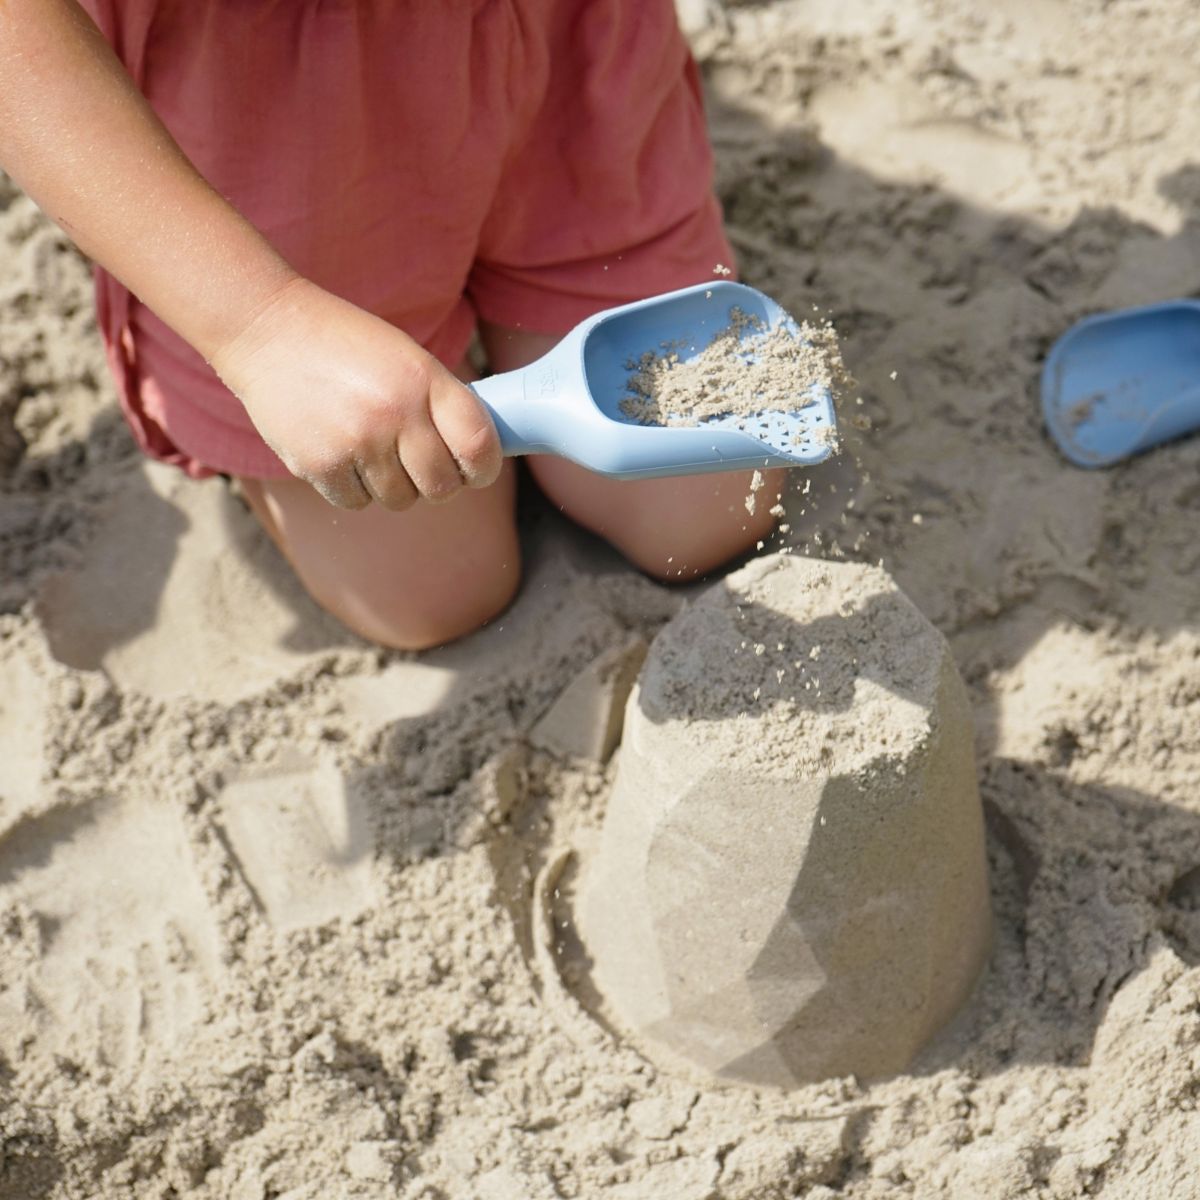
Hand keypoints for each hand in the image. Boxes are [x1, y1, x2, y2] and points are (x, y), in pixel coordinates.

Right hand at [209, 276, 502, 509]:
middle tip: (420, 466)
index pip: (478, 445)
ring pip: (400, 499)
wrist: (267, 330)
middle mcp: (395, 412)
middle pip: (442, 486)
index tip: (476, 470)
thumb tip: (476, 458)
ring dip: (392, 484)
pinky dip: (353, 487)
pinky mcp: (319, 464)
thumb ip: (441, 404)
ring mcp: (357, 441)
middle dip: (437, 483)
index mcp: (425, 379)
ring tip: (370, 448)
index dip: (484, 468)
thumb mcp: (407, 358)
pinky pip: (357, 502)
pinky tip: (340, 452)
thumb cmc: (347, 346)